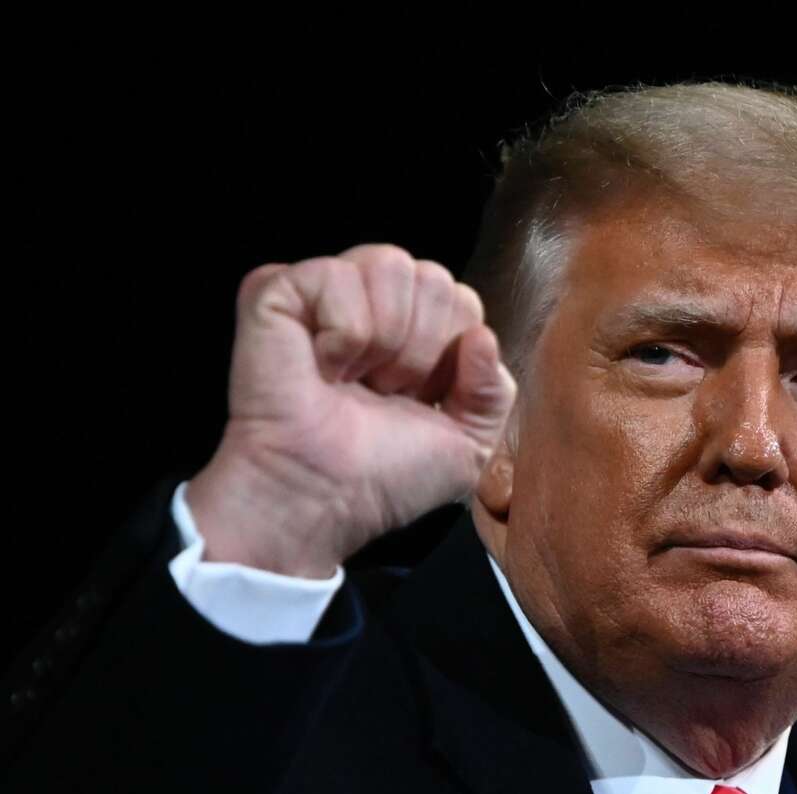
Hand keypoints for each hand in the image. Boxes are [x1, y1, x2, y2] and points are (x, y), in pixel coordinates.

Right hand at [187, 244, 515, 576]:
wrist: (323, 499)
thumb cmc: (385, 477)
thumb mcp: (467, 446)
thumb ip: (493, 392)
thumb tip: (481, 336)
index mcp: (413, 330)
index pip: (462, 299)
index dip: (451, 353)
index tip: (417, 399)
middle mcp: (370, 303)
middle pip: (434, 278)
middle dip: (421, 348)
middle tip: (383, 391)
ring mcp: (322, 292)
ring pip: (390, 264)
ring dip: (384, 338)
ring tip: (354, 379)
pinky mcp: (276, 291)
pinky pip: (336, 275)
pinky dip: (341, 330)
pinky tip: (321, 366)